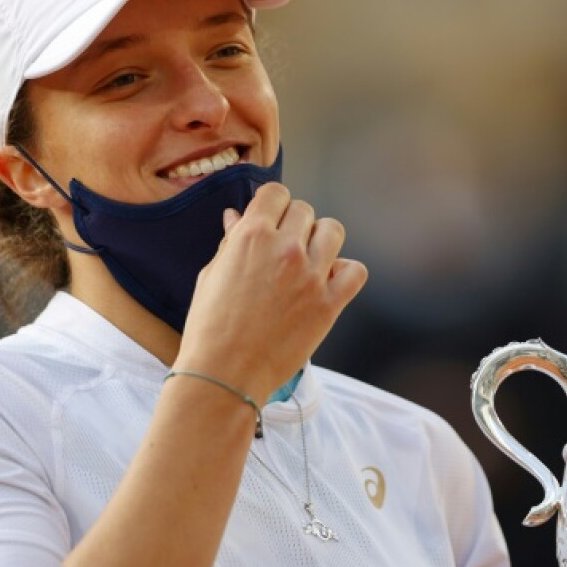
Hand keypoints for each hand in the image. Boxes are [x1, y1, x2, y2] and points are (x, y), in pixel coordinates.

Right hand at [177, 183, 367, 401]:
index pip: (277, 194)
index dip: (274, 205)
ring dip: (321, 242)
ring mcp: (311, 276)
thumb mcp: (212, 275)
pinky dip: (345, 273)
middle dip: (295, 225)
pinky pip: (355, 270)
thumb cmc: (210, 327)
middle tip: (285, 250)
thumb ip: (231, 241)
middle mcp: (285, 249)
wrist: (224, 373)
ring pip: (333, 231)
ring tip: (308, 263)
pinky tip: (327, 283)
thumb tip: (236, 216)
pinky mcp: (329, 303)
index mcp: (251, 236)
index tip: (272, 221)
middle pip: (305, 211)